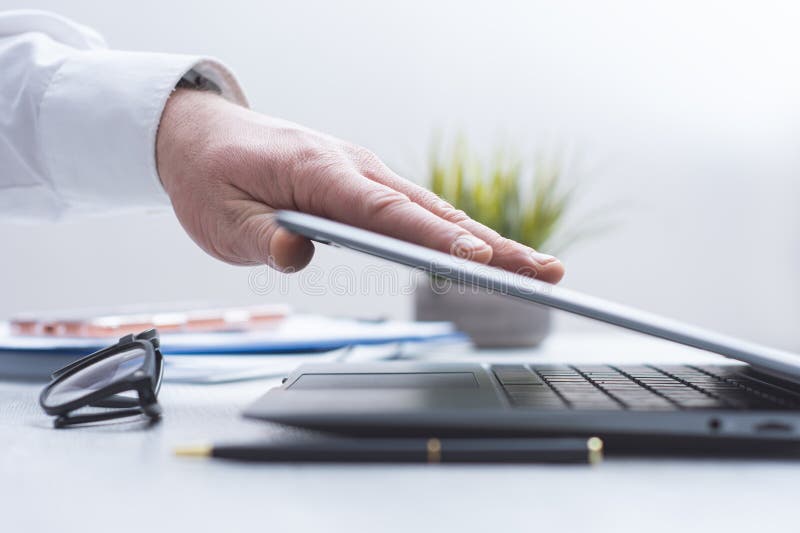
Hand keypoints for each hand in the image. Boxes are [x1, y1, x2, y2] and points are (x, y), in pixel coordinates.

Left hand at [156, 89, 564, 281]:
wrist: (208, 137)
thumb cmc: (216, 175)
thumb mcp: (220, 217)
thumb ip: (256, 238)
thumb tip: (292, 255)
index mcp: (321, 173)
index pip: (388, 212)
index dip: (436, 239)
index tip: (480, 263)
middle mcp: (356, 170)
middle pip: (433, 212)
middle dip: (493, 246)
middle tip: (547, 273)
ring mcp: (365, 176)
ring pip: (436, 212)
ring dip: (487, 242)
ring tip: (536, 270)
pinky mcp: (365, 187)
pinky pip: (418, 212)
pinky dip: (456, 235)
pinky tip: (486, 256)